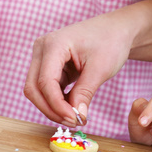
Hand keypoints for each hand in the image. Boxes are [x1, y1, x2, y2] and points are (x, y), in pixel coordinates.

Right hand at [24, 9, 136, 126]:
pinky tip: (73, 107)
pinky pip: (46, 88)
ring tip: (76, 116)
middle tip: (73, 122)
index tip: (75, 119)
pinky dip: (57, 100)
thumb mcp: (101, 68)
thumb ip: (85, 92)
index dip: (57, 105)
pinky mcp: (49, 65)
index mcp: (54, 44)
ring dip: (53, 107)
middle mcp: (42, 48)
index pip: (45, 82)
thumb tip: (76, 116)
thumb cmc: (111, 41)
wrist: (117, 29)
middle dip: (51, 109)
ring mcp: (43, 56)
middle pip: (34, 88)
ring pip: (37, 90)